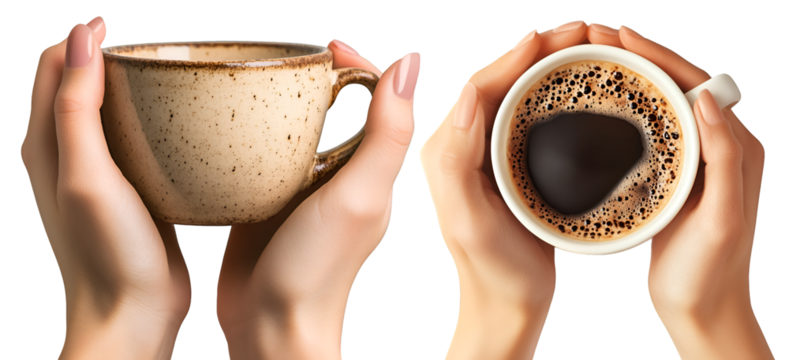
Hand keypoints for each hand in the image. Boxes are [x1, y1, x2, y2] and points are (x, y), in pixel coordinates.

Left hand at [21, 17, 190, 359]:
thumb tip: (80, 37)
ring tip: (171, 79)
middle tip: (153, 50)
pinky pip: (140, 144)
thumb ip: (75, 105)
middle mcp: (68, 157)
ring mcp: (103, 176)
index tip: (121, 27)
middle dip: (108, 58)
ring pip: (113, 115)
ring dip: (134, 91)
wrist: (134, 313)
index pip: (51, 68)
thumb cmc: (106, 252)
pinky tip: (185, 128)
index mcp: (45, 146)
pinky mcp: (136, 193)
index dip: (81, 39)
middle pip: (80, 86)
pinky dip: (156, 125)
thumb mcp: (86, 173)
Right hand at [214, 42, 420, 357]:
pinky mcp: (265, 203)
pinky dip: (250, 134)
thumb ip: (387, 133)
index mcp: (368, 169)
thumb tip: (409, 63)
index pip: (374, 99)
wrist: (271, 325)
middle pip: (333, 109)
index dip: (356, 65)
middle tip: (282, 58)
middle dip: (315, 77)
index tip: (326, 47)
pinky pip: (260, 157)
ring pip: (294, 130)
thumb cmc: (318, 270)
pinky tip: (227, 125)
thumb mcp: (359, 194)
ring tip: (252, 80)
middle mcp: (338, 176)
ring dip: (280, 102)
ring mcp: (300, 190)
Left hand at [417, 21, 588, 358]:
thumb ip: (456, 157)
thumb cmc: (488, 270)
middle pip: (499, 80)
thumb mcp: (466, 217)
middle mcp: (460, 145)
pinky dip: (552, 94)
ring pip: (515, 94)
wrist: (505, 306)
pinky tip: (578, 88)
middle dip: (538, 51)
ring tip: (586, 48)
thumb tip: (467, 94)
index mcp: (446, 149)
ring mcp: (484, 154)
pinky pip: (527, 117)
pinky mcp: (505, 166)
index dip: (516, 54)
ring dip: (547, 66)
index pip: (480, 84)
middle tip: (582, 32)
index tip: (553, 35)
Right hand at [587, 24, 772, 358]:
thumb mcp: (721, 218)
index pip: (697, 85)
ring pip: (664, 104)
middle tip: (600, 40)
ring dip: (634, 78)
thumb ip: (723, 157)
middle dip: (643, 58)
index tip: (623, 37)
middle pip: (679, 85)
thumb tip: (707, 97)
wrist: (702, 311)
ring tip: (598, 61)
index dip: (660, 56)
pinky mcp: (676, 177)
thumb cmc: (709, 274)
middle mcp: (720, 148)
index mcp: (737, 150)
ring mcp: (697, 161)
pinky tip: (604, 108)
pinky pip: (653, 129)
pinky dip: (629, 109)